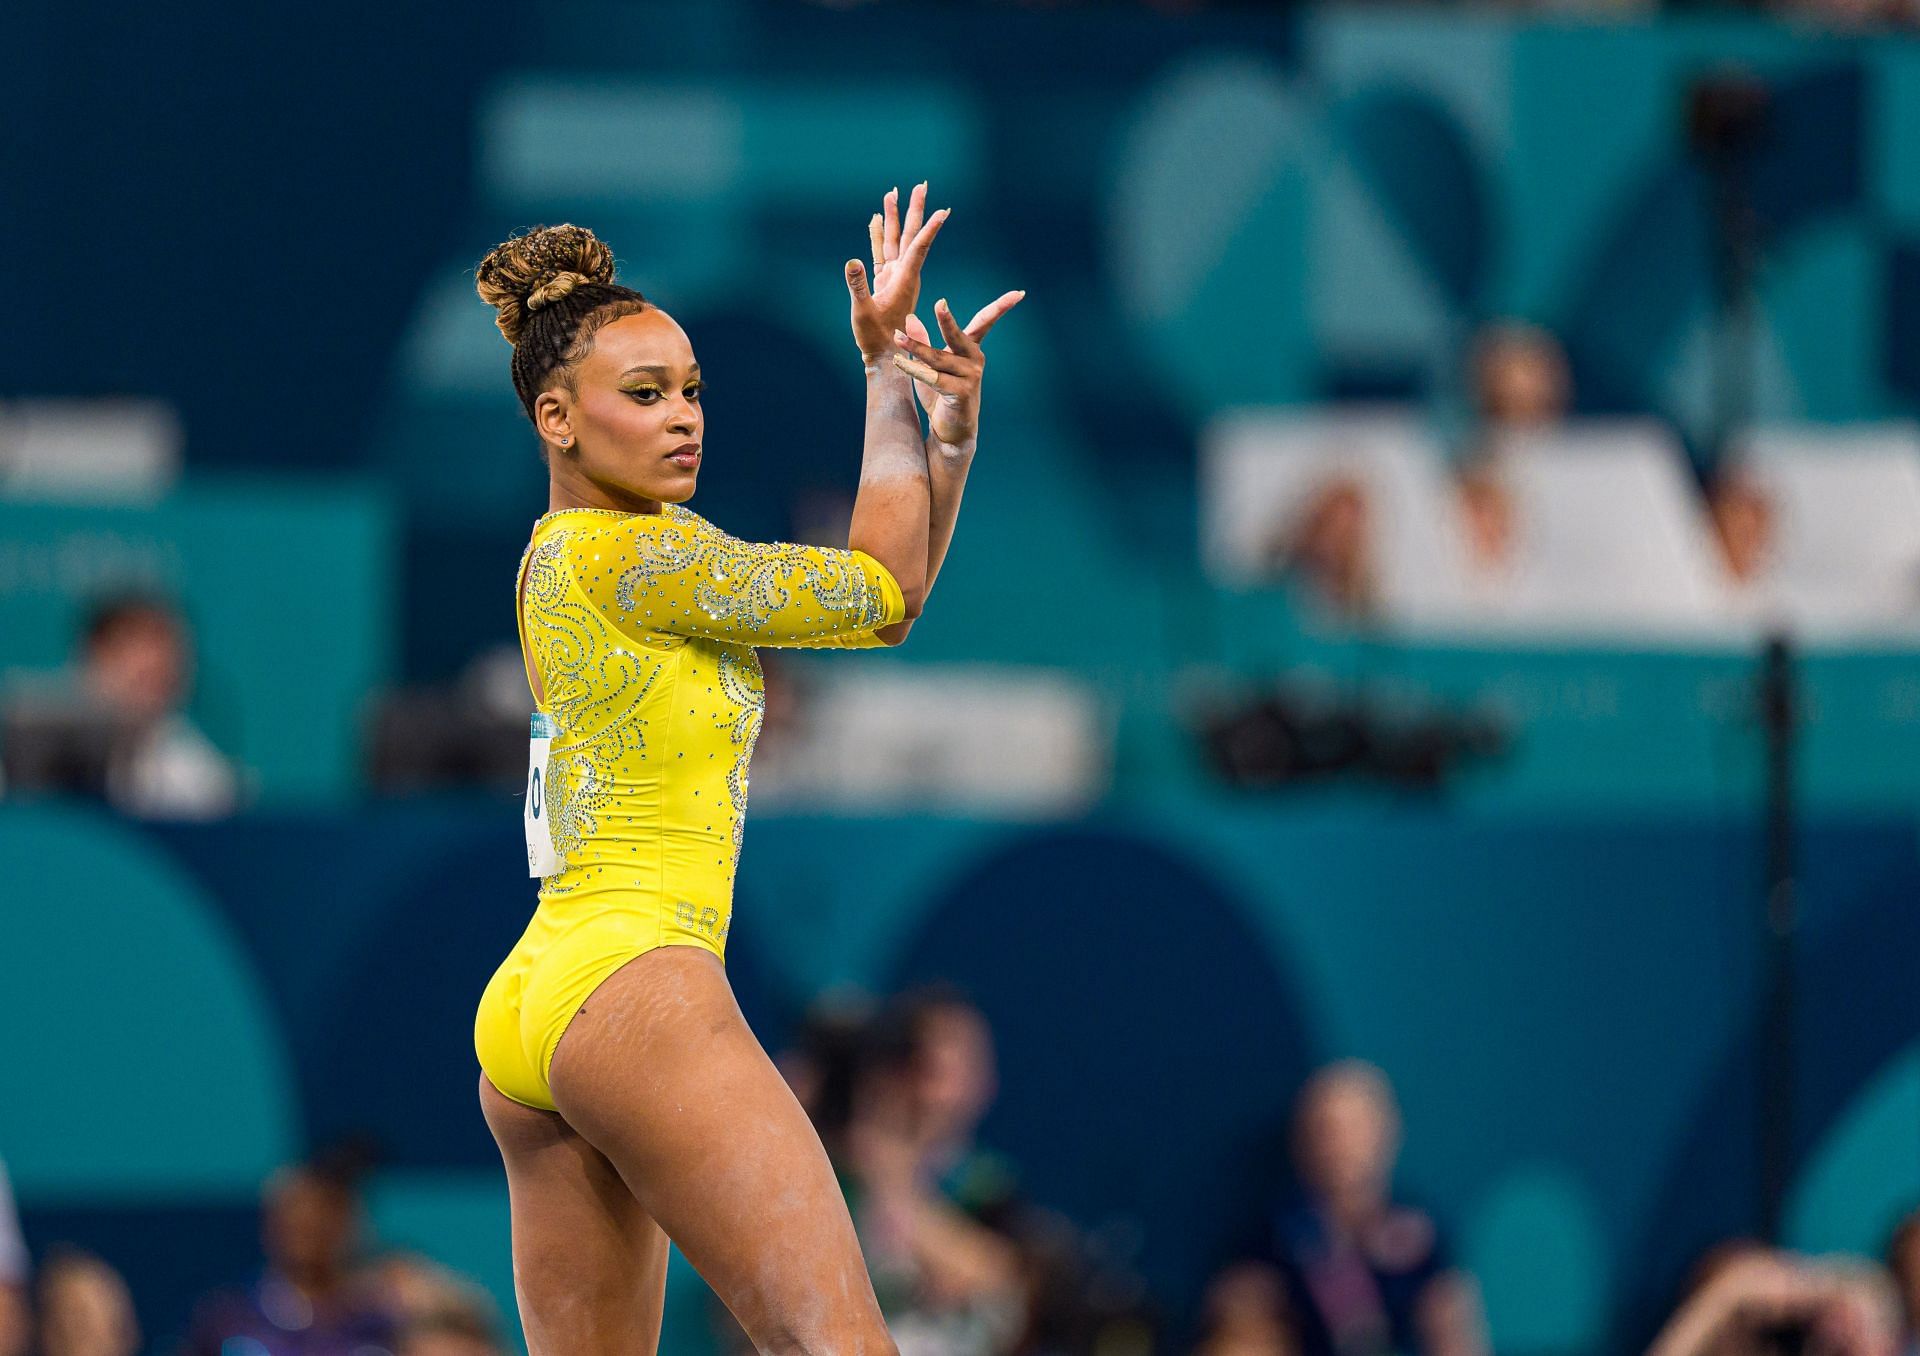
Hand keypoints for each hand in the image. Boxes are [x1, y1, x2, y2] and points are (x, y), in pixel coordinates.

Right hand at [845, 182, 946, 361]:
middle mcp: (902, 274)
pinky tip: (876, 220)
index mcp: (904, 279)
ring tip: (893, 193)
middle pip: (909, 235)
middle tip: (921, 185)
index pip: (918, 247)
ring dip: (893, 218)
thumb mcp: (864, 313)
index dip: (929, 228)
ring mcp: (893, 276)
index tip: (943, 211)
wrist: (882, 356)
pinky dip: (877, 235)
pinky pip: (880, 252)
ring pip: (894, 240)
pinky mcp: (882, 282)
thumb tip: (853, 260)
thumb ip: (858, 287)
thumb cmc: (876, 338)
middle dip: (914, 210)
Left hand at [889, 290, 1023, 444]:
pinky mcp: (961, 392)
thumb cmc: (941, 396)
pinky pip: (933, 377)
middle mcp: (975, 360)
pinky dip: (914, 369)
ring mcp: (970, 377)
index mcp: (971, 350)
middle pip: (958, 335)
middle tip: (940, 303)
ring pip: (937, 358)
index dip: (1001, 307)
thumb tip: (911, 317)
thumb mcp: (930, 366)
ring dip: (915, 348)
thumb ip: (922, 342)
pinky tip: (899, 361)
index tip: (1019, 293)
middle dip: (947, 320)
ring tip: (897, 336)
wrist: (950, 431)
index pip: (985, 323)